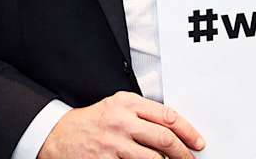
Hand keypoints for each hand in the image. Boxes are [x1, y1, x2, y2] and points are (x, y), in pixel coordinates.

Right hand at [39, 91, 204, 158]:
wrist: (57, 135)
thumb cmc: (91, 122)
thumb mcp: (117, 106)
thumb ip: (143, 113)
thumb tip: (173, 128)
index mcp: (127, 103)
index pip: (168, 117)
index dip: (188, 131)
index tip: (197, 142)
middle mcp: (121, 121)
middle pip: (164, 139)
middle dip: (183, 153)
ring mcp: (113, 143)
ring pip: (153, 158)